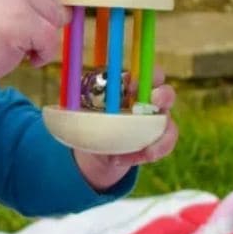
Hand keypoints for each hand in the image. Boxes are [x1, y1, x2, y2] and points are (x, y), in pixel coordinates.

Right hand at [0, 0, 67, 82]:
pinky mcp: (23, 20)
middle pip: (53, 3)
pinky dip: (43, 55)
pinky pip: (50, 40)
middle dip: (43, 26)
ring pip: (54, 22)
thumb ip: (25, 5)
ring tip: (17, 49)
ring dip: (42, 42)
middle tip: (19, 42)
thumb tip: (66, 14)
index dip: (42, 9)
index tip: (29, 28)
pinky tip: (25, 59)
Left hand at [75, 68, 178, 190]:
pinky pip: (163, 146)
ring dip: (160, 138)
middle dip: (164, 96)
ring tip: (145, 151)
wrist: (96, 150)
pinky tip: (121, 159)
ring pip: (169, 125)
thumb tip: (63, 101)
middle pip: (167, 93)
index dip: (148, 75)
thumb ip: (81, 103)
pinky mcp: (158, 142)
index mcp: (132, 86)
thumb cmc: (90, 121)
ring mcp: (157, 122)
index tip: (134, 85)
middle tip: (154, 102)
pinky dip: (145, 155)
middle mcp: (149, 101)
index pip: (149, 74)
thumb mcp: (82, 111)